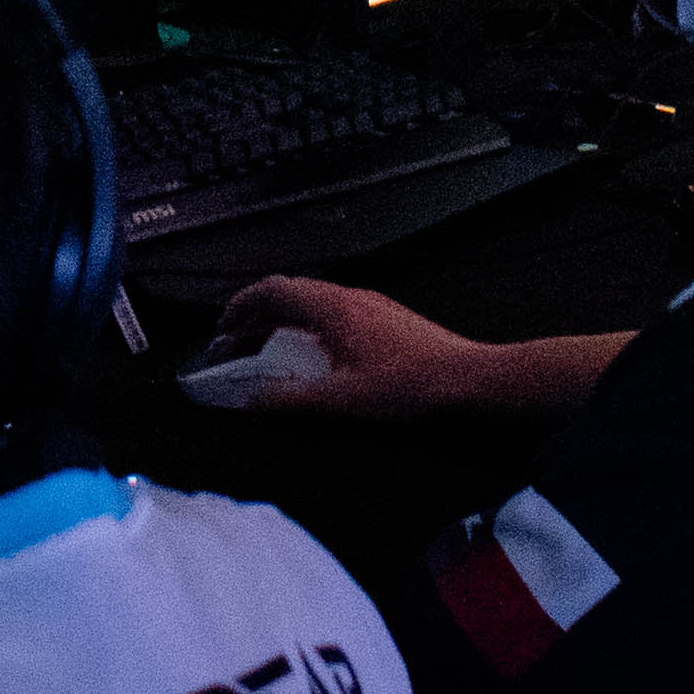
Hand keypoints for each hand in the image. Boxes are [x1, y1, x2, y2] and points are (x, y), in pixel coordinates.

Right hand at [204, 278, 552, 419]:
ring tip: (268, 352)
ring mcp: (371, 306)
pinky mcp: (386, 321)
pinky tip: (314, 359)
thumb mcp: (343, 401)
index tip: (221, 330)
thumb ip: (291, 400)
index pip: (272, 291)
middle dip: (256, 317)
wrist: (472, 381)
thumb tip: (252, 399)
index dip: (239, 308)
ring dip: (283, 324)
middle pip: (289, 294)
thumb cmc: (415, 387)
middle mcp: (350, 298)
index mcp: (334, 309)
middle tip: (236, 345)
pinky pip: (334, 314)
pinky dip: (309, 330)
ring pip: (313, 303)